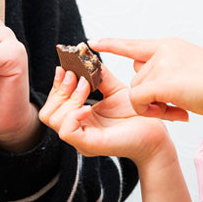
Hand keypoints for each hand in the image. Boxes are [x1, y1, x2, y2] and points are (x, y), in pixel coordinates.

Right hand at [39, 65, 172, 165]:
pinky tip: (88, 106)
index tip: (64, 67)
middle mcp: (77, 130)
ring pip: (54, 120)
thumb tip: (86, 56)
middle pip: (47, 112)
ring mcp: (81, 139)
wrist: (155, 133)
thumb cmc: (136, 116)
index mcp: (79, 118)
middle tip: (74, 75)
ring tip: (86, 87)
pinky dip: (74, 115)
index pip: (53, 104)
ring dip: (68, 98)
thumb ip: (99, 76)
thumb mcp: (113, 89)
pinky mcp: (90, 145)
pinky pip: (67, 131)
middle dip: (59, 89)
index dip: (56, 85)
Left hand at [89, 38, 202, 118]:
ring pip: (138, 92)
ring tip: (180, 107)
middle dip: (150, 96)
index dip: (112, 44)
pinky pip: (139, 100)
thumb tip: (143, 72)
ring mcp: (161, 65)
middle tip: (174, 105)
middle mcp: (163, 51)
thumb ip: (167, 67)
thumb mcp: (191, 66)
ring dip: (154, 105)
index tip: (92, 42)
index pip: (134, 44)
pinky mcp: (161, 82)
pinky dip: (151, 111)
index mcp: (170, 46)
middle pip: (138, 79)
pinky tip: (173, 112)